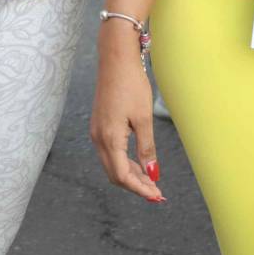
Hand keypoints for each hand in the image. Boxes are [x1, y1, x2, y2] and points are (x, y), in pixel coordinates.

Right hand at [90, 26, 166, 202]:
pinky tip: (138, 162)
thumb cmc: (131, 84)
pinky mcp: (99, 125)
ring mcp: (96, 132)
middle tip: (157, 192)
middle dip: (135, 185)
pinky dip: (124, 162)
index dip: (139, 189)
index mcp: (109, 138)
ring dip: (130, 175)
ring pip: (111, 164)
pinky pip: (109, 153)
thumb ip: (147, 148)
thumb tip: (152, 174)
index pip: (122, 176)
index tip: (157, 195)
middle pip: (115, 174)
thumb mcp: (144, 118)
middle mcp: (98, 138)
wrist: (115, 59)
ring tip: (151, 179)